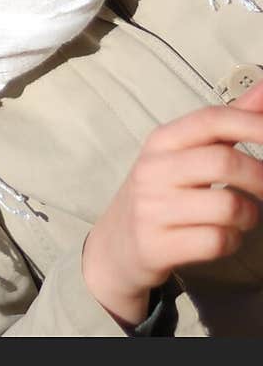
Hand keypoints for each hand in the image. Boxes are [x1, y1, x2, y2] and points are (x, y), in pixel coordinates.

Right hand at [82, 80, 262, 325]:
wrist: (115, 245)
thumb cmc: (161, 191)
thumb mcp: (183, 153)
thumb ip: (226, 122)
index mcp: (162, 140)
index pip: (211, 120)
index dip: (252, 124)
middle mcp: (154, 169)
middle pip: (224, 162)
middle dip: (261, 177)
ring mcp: (153, 209)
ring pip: (228, 207)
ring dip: (250, 215)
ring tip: (243, 216)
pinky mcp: (158, 245)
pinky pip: (217, 242)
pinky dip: (233, 241)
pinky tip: (224, 236)